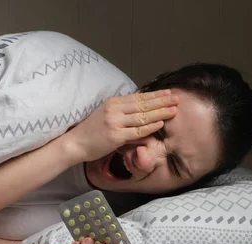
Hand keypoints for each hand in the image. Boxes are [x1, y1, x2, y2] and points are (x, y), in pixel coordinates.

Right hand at [62, 90, 178, 162]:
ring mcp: (115, 123)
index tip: (167, 93)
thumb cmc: (91, 132)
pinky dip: (149, 127)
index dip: (154, 95)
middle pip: (142, 104)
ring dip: (159, 113)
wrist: (75, 143)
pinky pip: (136, 131)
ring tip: (173, 110)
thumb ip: (123, 113)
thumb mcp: (105, 116)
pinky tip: (160, 123)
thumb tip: (141, 111)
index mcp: (112, 103)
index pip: (138, 97)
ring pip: (142, 117)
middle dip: (161, 101)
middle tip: (176, 99)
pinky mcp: (115, 136)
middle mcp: (114, 110)